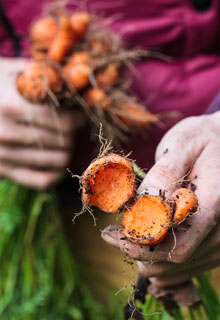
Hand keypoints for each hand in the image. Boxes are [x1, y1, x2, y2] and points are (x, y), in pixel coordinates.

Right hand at [0, 58, 83, 189]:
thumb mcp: (10, 70)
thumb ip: (41, 75)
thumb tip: (75, 79)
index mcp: (11, 106)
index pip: (63, 122)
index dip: (79, 118)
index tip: (81, 113)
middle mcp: (6, 134)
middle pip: (63, 142)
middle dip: (74, 133)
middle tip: (73, 126)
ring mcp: (3, 156)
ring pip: (57, 161)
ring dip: (68, 150)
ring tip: (65, 139)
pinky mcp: (2, 170)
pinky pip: (41, 181)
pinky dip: (56, 174)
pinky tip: (57, 162)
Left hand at [102, 111, 219, 286]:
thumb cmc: (200, 140)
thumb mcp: (181, 145)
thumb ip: (164, 173)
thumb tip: (143, 203)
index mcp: (215, 200)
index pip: (177, 241)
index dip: (141, 243)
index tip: (112, 233)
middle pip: (176, 259)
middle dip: (140, 252)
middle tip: (114, 235)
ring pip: (179, 268)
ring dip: (148, 259)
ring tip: (127, 236)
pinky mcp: (216, 243)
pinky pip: (187, 266)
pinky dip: (162, 262)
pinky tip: (147, 248)